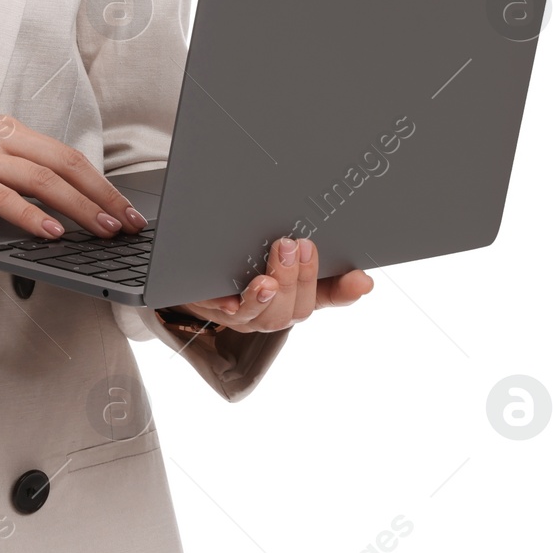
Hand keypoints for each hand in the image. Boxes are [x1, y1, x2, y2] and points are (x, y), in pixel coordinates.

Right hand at [0, 116, 148, 240]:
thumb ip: (12, 173)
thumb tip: (58, 206)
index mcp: (6, 130)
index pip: (66, 155)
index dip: (101, 182)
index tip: (125, 208)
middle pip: (63, 164)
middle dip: (102, 195)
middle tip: (129, 223)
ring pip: (40, 179)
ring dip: (78, 206)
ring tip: (103, 230)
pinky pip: (1, 196)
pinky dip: (30, 215)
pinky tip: (51, 232)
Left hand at [163, 237, 373, 333]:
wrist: (191, 272)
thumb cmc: (243, 258)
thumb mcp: (276, 250)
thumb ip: (300, 246)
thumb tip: (327, 235)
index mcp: (295, 296)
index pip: (329, 297)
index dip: (347, 292)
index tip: (361, 278)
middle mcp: (274, 311)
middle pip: (296, 310)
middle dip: (298, 278)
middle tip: (294, 245)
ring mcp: (243, 315)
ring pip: (264, 317)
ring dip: (268, 295)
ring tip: (268, 276)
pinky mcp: (211, 308)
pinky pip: (219, 313)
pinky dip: (226, 308)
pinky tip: (229, 301)